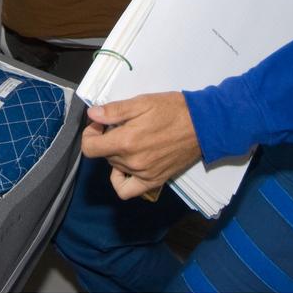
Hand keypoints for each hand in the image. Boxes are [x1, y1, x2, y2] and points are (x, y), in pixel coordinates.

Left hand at [80, 92, 201, 199]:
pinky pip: (126, 190)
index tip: (101, 123)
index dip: (90, 133)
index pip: (90, 147)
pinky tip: (127, 166)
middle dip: (106, 139)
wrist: (202, 125)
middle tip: (120, 125)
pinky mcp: (153, 181)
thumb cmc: (173, 110)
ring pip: (115, 167)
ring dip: (115, 154)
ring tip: (130, 140)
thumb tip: (92, 115)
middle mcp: (131, 162)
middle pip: (103, 155)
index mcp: (125, 141)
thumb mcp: (142, 102)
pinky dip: (121, 180)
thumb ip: (114, 111)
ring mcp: (142, 174)